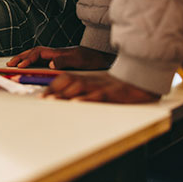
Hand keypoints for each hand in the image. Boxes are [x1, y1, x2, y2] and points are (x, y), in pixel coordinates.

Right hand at [6, 45, 115, 69]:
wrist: (101, 56)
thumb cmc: (91, 58)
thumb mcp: (78, 60)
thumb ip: (63, 61)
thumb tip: (49, 63)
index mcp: (55, 52)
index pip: (36, 54)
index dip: (27, 59)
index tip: (20, 66)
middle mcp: (53, 53)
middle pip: (32, 52)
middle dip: (20, 57)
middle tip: (9, 64)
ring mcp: (54, 56)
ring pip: (34, 55)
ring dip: (23, 58)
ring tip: (14, 63)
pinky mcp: (57, 60)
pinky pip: (39, 59)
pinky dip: (30, 60)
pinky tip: (28, 65)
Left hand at [44, 72, 160, 102]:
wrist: (141, 78)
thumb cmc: (118, 85)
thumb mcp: (99, 84)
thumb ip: (84, 89)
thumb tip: (69, 100)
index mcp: (86, 78)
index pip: (64, 79)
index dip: (52, 86)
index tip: (41, 95)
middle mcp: (90, 80)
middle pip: (67, 82)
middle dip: (53, 90)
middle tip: (41, 98)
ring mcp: (100, 86)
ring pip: (78, 88)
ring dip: (64, 94)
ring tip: (51, 100)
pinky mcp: (111, 93)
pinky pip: (96, 95)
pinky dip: (86, 99)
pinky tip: (76, 103)